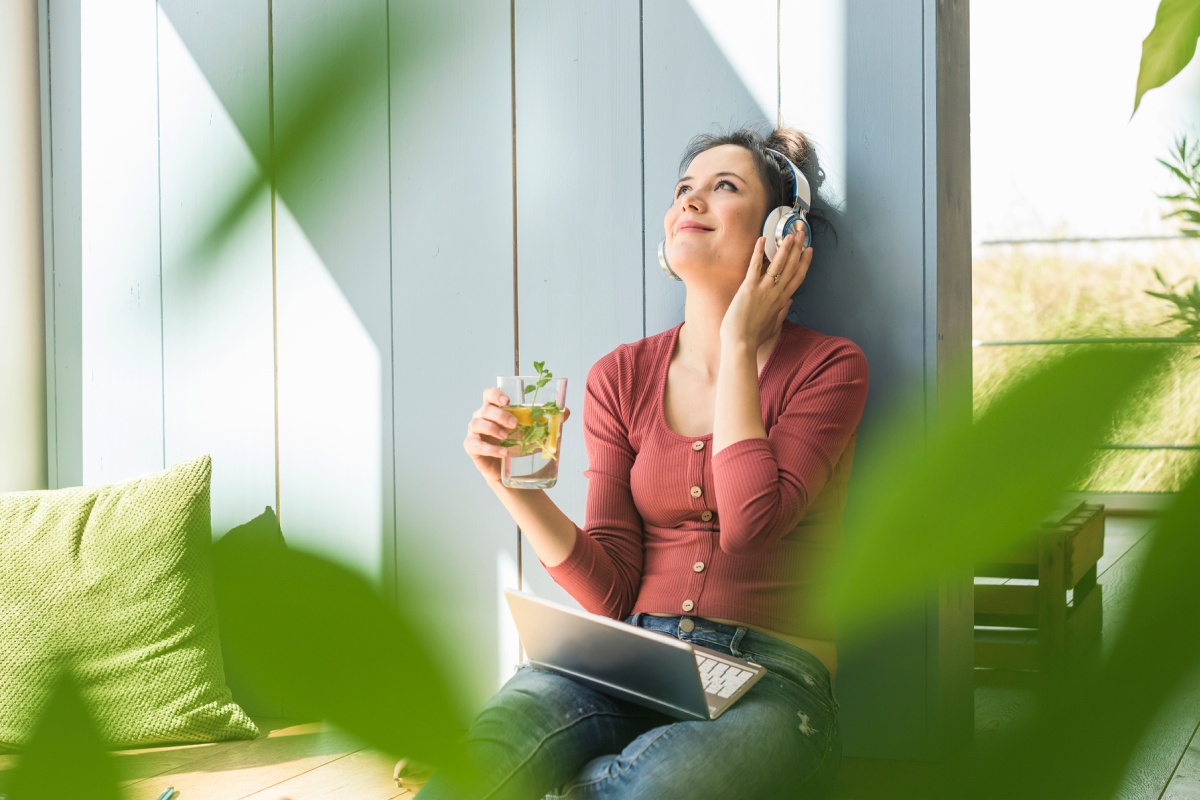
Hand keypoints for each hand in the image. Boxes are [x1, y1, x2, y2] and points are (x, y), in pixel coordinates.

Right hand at [463, 387, 569, 484]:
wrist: (509, 470)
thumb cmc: (517, 445)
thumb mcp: (533, 431)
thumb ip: (547, 420)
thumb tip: (566, 411)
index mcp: (494, 409)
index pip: (488, 394)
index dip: (496, 394)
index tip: (507, 400)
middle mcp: (481, 418)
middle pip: (484, 409)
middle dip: (500, 415)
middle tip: (515, 424)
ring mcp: (475, 432)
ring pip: (476, 424)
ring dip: (492, 428)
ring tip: (506, 436)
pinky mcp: (472, 448)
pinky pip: (474, 444)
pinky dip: (489, 448)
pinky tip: (503, 453)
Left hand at [719, 233, 811, 349]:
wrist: (740, 343)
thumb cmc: (754, 337)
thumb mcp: (773, 326)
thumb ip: (782, 313)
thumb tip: (789, 303)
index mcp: (781, 301)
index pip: (797, 278)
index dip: (804, 263)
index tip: (809, 251)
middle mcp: (776, 294)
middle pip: (791, 268)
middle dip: (798, 249)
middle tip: (802, 234)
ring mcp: (763, 290)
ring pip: (778, 265)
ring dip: (784, 248)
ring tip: (789, 234)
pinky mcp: (749, 289)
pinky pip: (755, 266)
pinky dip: (759, 252)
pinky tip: (762, 239)